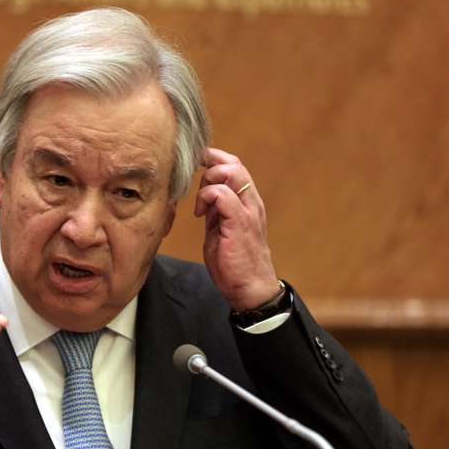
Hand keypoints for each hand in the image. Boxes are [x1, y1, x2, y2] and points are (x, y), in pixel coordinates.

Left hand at [193, 148, 278, 310]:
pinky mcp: (239, 224)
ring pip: (232, 173)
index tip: (196, 165)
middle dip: (210, 167)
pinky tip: (200, 216)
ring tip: (201, 205)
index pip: (235, 166)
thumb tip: (204, 196)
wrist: (250, 289)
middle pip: (234, 164)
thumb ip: (216, 210)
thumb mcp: (221, 229)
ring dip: (209, 182)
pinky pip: (223, 195)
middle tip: (198, 190)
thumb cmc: (235, 263)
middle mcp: (251, 203)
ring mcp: (247, 212)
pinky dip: (207, 198)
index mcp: (247, 202)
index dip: (215, 159)